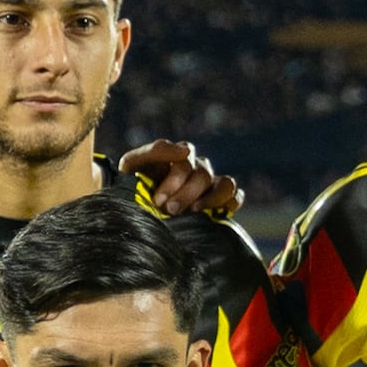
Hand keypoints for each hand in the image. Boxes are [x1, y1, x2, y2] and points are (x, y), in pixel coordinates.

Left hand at [117, 137, 238, 224]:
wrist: (133, 215)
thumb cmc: (131, 188)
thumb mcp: (132, 165)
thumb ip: (155, 151)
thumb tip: (186, 151)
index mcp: (177, 157)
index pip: (187, 158)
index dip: (175, 179)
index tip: (158, 200)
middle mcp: (196, 169)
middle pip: (203, 174)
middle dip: (186, 193)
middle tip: (170, 210)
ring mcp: (209, 186)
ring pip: (225, 183)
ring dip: (212, 198)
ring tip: (195, 212)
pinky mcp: (219, 203)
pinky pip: (235, 196)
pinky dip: (231, 202)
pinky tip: (216, 213)